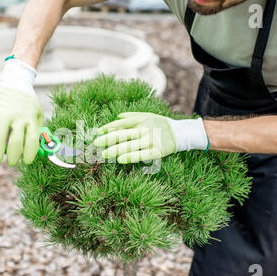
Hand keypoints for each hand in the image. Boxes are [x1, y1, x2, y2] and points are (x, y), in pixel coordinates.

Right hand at [0, 58, 42, 165]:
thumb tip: (38, 151)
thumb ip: (38, 131)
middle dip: (14, 156)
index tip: (27, 161)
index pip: (32, 141)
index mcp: (32, 119)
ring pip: (0, 136)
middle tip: (12, 163)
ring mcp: (6, 112)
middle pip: (16, 141)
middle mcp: (20, 116)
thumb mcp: (38, 115)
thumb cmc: (29, 103)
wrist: (18, 81)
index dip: (30, 154)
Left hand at [93, 112, 208, 163]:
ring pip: (129, 146)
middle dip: (107, 139)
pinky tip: (120, 160)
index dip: (108, 128)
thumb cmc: (161, 124)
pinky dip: (130, 157)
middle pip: (122, 135)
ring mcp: (150, 141)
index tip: (97, 133)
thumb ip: (132, 116)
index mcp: (141, 120)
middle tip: (95, 143)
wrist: (180, 133)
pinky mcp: (156, 152)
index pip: (120, 124)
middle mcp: (144, 129)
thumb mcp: (148, 115)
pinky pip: (141, 155)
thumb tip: (117, 117)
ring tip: (104, 154)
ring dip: (115, 150)